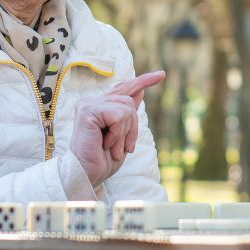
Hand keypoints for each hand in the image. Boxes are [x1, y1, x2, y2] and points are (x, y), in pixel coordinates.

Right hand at [70, 71, 164, 187]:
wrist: (88, 175)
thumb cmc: (103, 159)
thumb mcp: (123, 135)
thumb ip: (128, 113)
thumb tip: (140, 90)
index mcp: (100, 107)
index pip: (124, 89)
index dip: (143, 81)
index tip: (161, 75)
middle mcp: (92, 102)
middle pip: (129, 102)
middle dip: (132, 128)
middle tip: (123, 148)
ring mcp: (88, 104)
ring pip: (126, 108)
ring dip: (124, 133)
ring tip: (111, 147)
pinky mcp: (87, 110)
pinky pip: (118, 116)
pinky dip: (118, 134)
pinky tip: (105, 144)